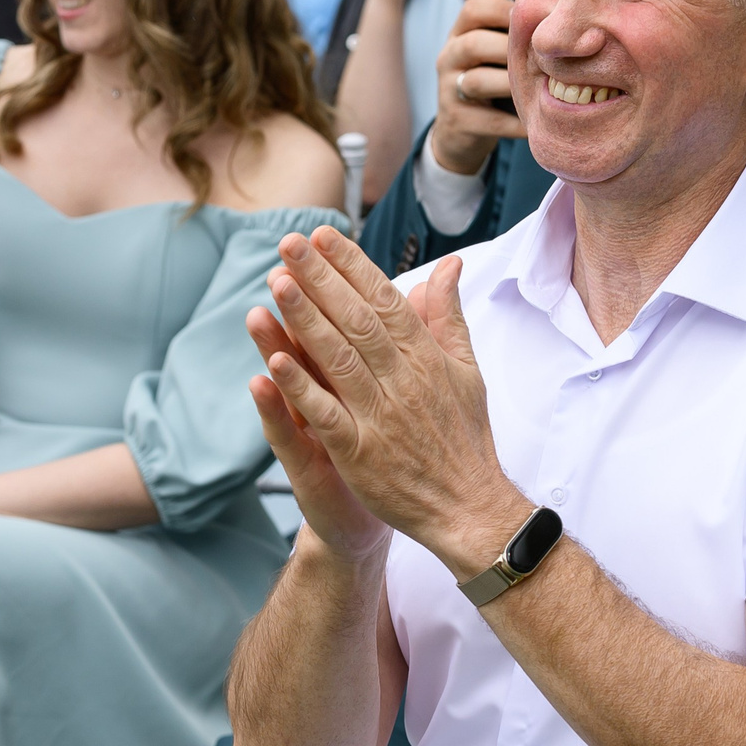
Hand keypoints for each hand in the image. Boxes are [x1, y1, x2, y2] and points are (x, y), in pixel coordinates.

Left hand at [247, 229, 527, 576]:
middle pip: (357, 320)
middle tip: (289, 245)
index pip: (385, 300)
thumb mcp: (466, 371)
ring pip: (339, 359)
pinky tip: (275, 360)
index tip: (322, 237)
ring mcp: (381, 417)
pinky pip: (327, 414)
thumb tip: (450, 266)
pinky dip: (302, 388)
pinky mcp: (361, 454)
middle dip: (322, 279)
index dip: (352, 266)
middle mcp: (404, 381)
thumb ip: (448, 317)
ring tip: (277, 284)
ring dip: (306, 320)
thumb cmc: (465, 438)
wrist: (469, 508)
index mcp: (427, 358)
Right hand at [431, 0, 525, 172]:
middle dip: (510, 50)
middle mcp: (448, 58)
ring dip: (511, 85)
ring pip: (477, 81)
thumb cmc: (491, 84)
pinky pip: (490, 119)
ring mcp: (448, 90)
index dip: (505, 10)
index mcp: (459, 35)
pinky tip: (534, 121)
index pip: (473, 10)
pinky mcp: (456, 121)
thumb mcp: (493, 56)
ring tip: (538, 88)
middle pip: (473, 44)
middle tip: (542, 59)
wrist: (460, 133)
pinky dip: (516, 122)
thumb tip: (553, 17)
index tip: (534, 21)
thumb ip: (513, 36)